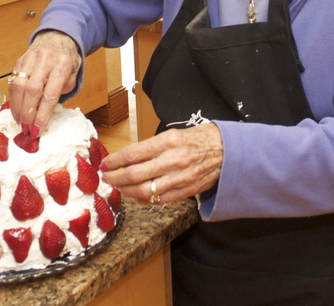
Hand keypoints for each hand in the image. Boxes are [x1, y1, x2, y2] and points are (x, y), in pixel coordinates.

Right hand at [9, 30, 79, 135]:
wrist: (57, 37)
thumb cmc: (66, 59)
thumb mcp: (73, 74)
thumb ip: (63, 90)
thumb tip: (46, 111)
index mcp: (62, 65)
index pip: (50, 95)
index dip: (42, 115)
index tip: (37, 130)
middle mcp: (45, 60)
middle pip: (32, 91)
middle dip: (27, 114)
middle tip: (26, 129)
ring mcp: (30, 59)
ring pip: (18, 86)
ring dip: (17, 108)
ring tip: (20, 123)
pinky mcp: (19, 61)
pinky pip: (13, 82)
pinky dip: (13, 99)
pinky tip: (16, 110)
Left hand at [101, 123, 222, 205]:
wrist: (227, 151)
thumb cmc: (200, 138)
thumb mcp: (175, 134)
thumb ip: (152, 146)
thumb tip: (128, 158)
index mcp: (169, 141)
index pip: (134, 153)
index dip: (115, 161)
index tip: (105, 164)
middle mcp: (174, 160)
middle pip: (135, 174)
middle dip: (115, 177)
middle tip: (107, 177)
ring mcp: (180, 178)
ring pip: (144, 190)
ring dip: (126, 190)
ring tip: (119, 186)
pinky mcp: (186, 191)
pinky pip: (158, 199)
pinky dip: (143, 199)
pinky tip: (136, 194)